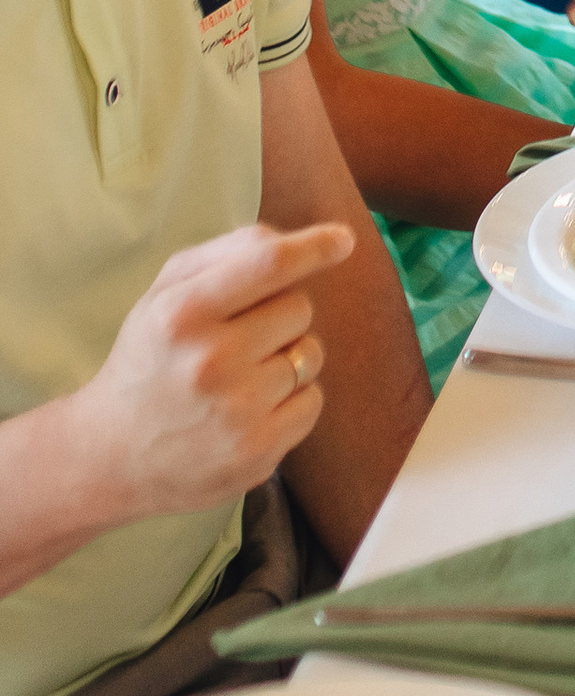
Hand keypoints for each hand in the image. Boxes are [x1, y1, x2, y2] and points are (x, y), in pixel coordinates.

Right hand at [75, 223, 351, 521]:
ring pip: (311, 354)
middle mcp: (210, 361)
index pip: (269, 263)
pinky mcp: (257, 453)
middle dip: (280, 314)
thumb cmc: (149, 359)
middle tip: (239, 338)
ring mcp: (236, 412)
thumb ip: (225, 254)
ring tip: (240, 377)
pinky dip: (293, 400)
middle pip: (298, 307)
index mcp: (181, 314)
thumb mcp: (164, 294)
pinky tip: (251, 408)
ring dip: (287, 357)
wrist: (109, 456)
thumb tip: (294, 240)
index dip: (315, 246)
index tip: (343, 240)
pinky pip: (313, 401)